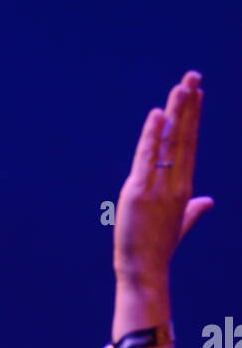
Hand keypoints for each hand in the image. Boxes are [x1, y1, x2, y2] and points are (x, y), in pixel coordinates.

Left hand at [113, 69, 213, 288]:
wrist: (144, 271)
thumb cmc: (159, 250)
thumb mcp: (178, 225)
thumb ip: (193, 211)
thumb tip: (208, 202)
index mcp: (184, 188)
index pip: (190, 145)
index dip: (192, 118)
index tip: (196, 93)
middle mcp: (175, 184)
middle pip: (184, 137)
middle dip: (189, 106)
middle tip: (192, 76)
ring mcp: (158, 187)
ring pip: (169, 143)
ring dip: (175, 112)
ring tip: (181, 86)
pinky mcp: (139, 192)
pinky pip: (147, 158)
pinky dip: (152, 136)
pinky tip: (158, 114)